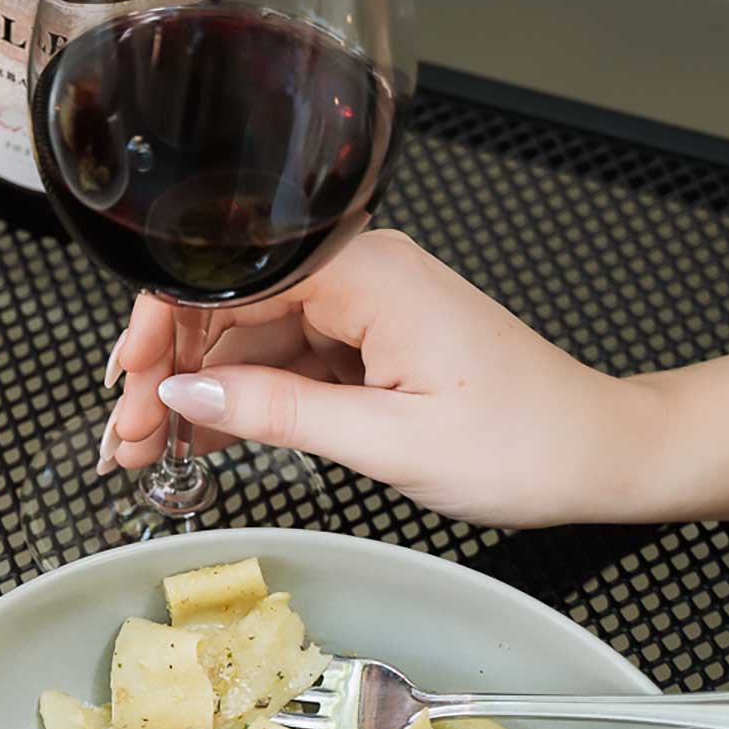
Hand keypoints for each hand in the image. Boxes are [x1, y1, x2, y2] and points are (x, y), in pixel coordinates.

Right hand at [97, 230, 654, 527]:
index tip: (128, 386)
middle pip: (228, 309)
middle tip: (127, 439)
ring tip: (150, 452)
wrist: (601, 455)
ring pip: (247, 341)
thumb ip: (279, 412)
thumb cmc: (525, 442)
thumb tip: (188, 394)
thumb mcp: (389, 440)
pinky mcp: (368, 341)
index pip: (228, 281)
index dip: (162, 332)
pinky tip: (203, 439)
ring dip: (196, 395)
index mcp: (366, 273)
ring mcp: (363, 307)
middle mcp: (359, 273)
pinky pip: (283, 362)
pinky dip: (242, 403)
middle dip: (168, 372)